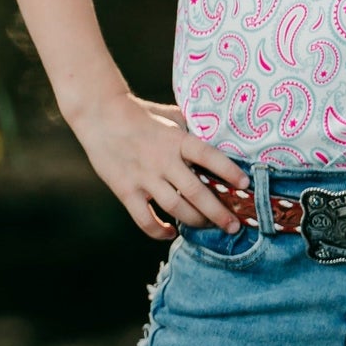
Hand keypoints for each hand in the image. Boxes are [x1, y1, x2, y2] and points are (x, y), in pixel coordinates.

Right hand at [68, 90, 249, 242]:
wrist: (100, 114)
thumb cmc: (140, 114)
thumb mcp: (171, 115)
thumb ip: (192, 129)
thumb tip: (219, 137)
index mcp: (176, 140)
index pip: (209, 157)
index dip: (229, 171)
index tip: (245, 185)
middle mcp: (162, 160)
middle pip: (196, 192)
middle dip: (219, 212)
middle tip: (234, 225)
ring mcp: (143, 177)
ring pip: (175, 208)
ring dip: (195, 222)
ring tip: (209, 227)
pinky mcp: (126, 190)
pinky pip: (144, 220)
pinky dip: (158, 231)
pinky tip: (171, 231)